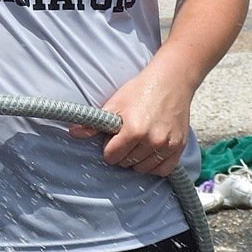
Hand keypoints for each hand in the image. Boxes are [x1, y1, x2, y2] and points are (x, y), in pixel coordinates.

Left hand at [69, 64, 190, 177]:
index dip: (108, 147)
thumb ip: (94, 123)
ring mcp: (167, 145)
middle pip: (127, 163)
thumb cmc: (141, 90)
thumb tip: (72, 133)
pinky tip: (150, 153)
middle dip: (122, 153)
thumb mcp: (114, 104)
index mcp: (134, 130)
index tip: (112, 138)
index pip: (112, 156)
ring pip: (143, 168)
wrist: (171, 81)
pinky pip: (163, 169)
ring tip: (138, 143)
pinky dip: (155, 165)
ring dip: (137, 160)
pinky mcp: (179, 148)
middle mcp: (152, 140)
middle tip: (126, 138)